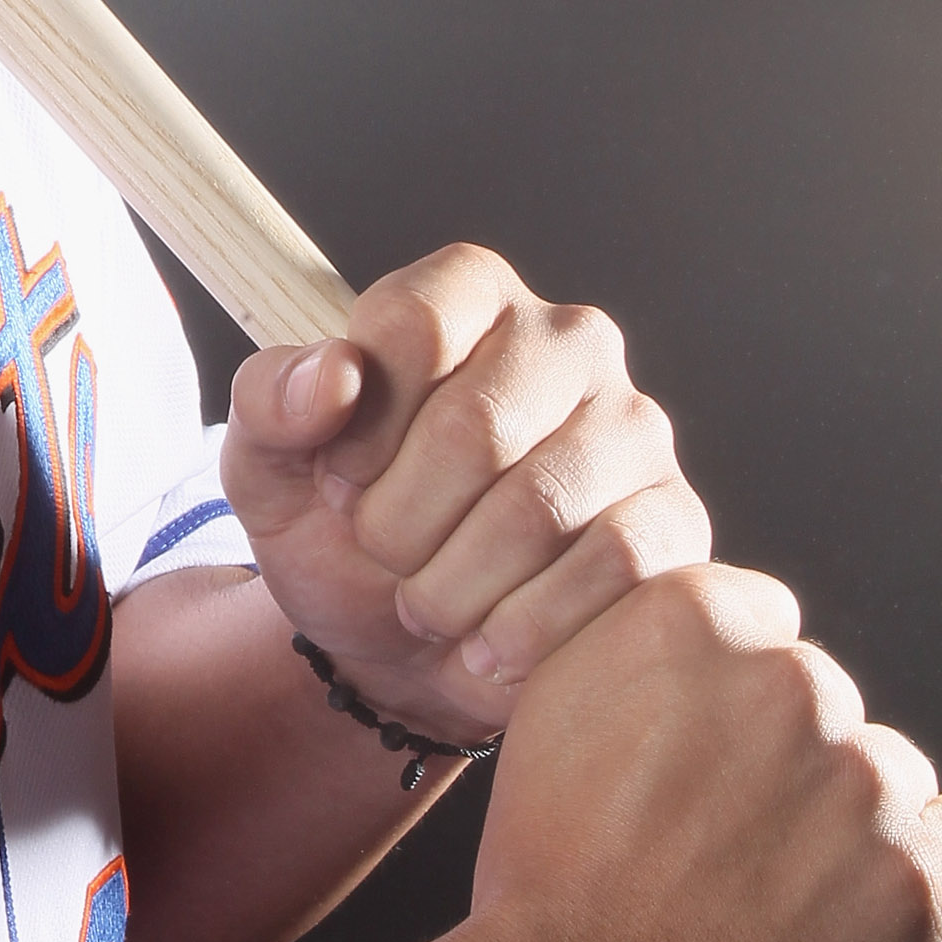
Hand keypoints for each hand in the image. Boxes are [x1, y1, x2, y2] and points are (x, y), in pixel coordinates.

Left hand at [219, 244, 708, 742]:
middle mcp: (568, 341)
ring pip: (539, 508)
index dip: (358, 426)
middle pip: (474, 426)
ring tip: (428, 599)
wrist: (401, 647)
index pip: (415, 323)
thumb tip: (334, 375)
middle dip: (399, 520)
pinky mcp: (674, 520)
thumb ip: (271, 402)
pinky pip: (611, 568)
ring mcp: (633, 429)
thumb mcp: (267, 464)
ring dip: (453, 584)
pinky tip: (487, 638)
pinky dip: (524, 623)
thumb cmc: (342, 528)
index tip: (338, 477)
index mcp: (469, 295)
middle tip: (383, 552)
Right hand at [470, 562, 941, 941]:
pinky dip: (915, 882)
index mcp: (693, 620)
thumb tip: (703, 648)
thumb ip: (636, 652)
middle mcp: (792, 682)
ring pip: (889, 778)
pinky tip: (841, 924)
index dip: (728, 708)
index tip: (703, 764)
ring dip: (847, 827)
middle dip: (787, 767)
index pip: (761, 627)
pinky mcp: (923, 880)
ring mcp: (866, 783)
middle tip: (723, 851)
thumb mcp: (552, 712)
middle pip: (826, 705)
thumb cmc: (548, 886)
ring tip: (768, 907)